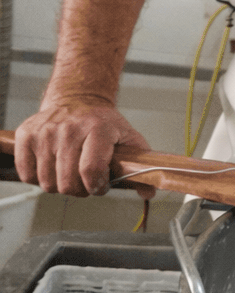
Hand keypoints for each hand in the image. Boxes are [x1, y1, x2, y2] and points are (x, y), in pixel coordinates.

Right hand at [15, 99, 153, 198]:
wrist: (79, 100)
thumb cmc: (103, 123)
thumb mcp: (128, 138)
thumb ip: (140, 166)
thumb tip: (149, 192)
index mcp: (99, 128)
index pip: (91, 169)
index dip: (96, 186)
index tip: (100, 186)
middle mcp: (70, 128)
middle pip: (68, 181)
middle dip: (80, 189)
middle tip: (86, 181)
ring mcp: (46, 130)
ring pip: (47, 181)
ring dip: (60, 185)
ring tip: (70, 173)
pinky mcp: (27, 134)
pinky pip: (27, 173)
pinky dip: (38, 178)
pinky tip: (52, 168)